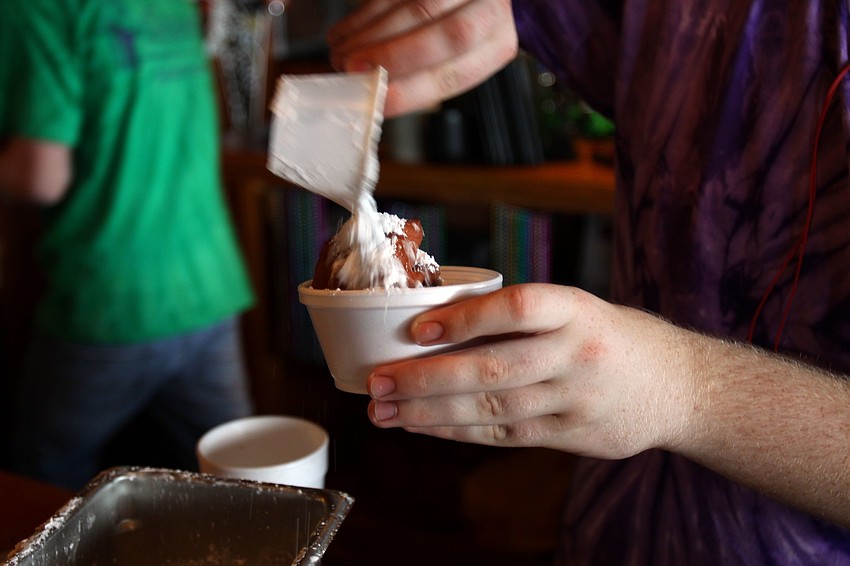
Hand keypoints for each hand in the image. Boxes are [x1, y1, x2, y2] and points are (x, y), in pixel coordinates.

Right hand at [327, 0, 517, 116]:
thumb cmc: (461, 29)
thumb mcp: (457, 59)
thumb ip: (424, 76)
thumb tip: (376, 98)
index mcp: (496, 45)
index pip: (457, 73)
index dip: (414, 91)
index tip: (379, 101)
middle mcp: (490, 9)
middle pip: (447, 35)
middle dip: (392, 56)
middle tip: (351, 69)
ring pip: (415, 4)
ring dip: (368, 33)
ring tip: (340, 54)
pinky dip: (363, 14)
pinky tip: (343, 33)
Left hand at [365, 284, 700, 458]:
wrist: (680, 385)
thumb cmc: (612, 337)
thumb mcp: (579, 309)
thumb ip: (523, 318)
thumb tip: (440, 325)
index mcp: (578, 310)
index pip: (517, 308)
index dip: (466, 318)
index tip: (418, 329)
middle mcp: (577, 354)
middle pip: (493, 369)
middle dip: (426, 378)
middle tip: (377, 382)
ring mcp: (576, 400)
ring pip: (493, 409)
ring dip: (431, 412)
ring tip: (386, 411)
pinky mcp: (573, 435)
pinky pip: (506, 434)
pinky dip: (459, 432)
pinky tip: (424, 427)